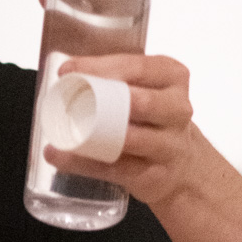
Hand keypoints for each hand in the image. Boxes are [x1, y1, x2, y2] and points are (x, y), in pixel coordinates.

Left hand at [42, 52, 196, 207]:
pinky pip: (116, 169)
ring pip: (130, 139)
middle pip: (143, 102)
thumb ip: (113, 79)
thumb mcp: (144, 90)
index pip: (138, 67)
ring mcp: (170, 144)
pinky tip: (61, 158)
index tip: (68, 70)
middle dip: (105, 99)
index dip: (102, 67)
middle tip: (68, 98)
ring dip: (93, 137)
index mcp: (172, 78)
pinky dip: (84, 164)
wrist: (181, 164)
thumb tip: (65, 74)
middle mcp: (177, 109)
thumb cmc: (152, 118)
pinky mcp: (155, 174)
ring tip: (60, 134)